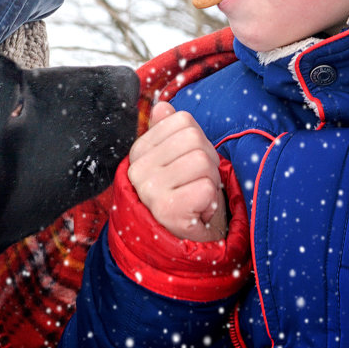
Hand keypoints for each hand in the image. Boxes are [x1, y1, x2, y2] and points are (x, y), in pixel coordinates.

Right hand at [127, 101, 226, 241]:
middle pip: (194, 140)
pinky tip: (197, 211)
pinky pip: (206, 188)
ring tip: (196, 197)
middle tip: (196, 183)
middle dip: (207, 162)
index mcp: (139, 151)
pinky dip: (210, 201)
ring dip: (209, 181)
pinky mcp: (166, 210)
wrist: (182, 241)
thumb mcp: (175, 159)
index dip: (197, 141)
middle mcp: (138, 168)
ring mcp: (149, 189)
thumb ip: (168, 131)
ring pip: (202, 161)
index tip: (188, 165)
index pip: (183, 121)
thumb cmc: (183, 193)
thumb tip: (163, 107)